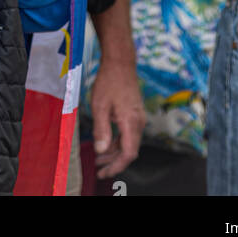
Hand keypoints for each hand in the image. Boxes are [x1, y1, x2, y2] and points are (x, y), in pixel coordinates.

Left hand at [91, 58, 145, 178]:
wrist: (120, 62)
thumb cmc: (109, 81)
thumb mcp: (99, 106)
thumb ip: (101, 130)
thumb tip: (101, 151)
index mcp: (131, 122)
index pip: (128, 154)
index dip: (116, 166)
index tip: (103, 173)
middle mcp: (139, 122)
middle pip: (129, 151)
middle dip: (114, 162)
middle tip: (99, 170)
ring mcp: (138, 117)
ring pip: (129, 143)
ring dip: (115, 152)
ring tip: (99, 159)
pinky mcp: (135, 113)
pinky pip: (128, 134)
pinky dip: (117, 141)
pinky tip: (106, 143)